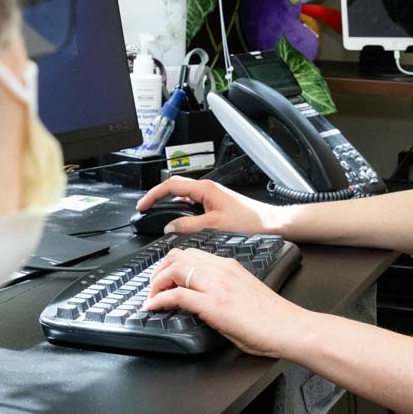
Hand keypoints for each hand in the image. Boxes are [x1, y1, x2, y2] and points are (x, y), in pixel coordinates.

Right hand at [135, 177, 289, 237]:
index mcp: (205, 189)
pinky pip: (192, 203)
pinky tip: (178, 219)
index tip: (143, 205)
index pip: (171, 186)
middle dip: (158, 196)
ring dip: (169, 202)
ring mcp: (211, 195)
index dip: (153, 195)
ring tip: (157, 212)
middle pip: (175, 187)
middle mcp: (207, 188)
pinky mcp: (216, 203)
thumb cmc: (249, 222)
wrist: (269, 223)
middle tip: (145, 208)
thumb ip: (189, 226)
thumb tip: (170, 227)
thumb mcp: (214, 226)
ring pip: (183, 195)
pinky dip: (181, 209)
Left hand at [142, 247, 315, 358]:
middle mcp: (222, 270)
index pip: (193, 254)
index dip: (173, 263)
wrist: (290, 328)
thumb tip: (206, 297)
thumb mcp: (246, 293)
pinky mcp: (213, 305)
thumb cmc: (275, 318)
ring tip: (151, 296)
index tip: (166, 276)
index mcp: (230, 267)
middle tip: (153, 286)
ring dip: (156, 282)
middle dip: (160, 270)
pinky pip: (176, 295)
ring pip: (174, 269)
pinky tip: (153, 306)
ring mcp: (217, 286)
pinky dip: (159, 299)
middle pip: (179, 256)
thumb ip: (225, 289)